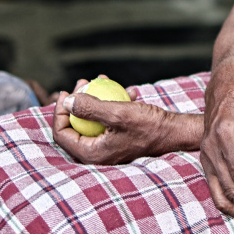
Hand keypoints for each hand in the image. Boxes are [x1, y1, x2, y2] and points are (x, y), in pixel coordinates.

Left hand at [53, 77, 202, 164]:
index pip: (62, 134)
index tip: (66, 92)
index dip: (59, 111)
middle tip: (83, 82)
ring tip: (102, 79)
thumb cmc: (148, 125)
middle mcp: (97, 153)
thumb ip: (90, 108)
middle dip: (77, 101)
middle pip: (75, 126)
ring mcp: (108, 146)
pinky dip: (113, 104)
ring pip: (92, 120)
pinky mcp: (119, 137)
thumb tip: (67, 102)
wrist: (174, 132)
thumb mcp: (118, 113)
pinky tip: (127, 91)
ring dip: (96, 98)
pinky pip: (108, 120)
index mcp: (91, 153)